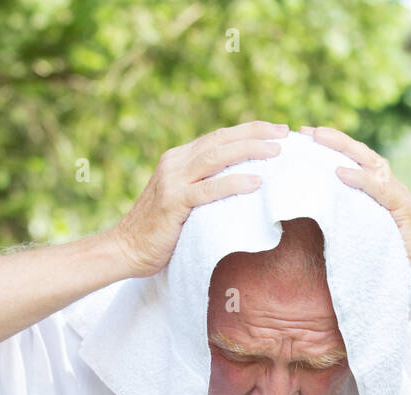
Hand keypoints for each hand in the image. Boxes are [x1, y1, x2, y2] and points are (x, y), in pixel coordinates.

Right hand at [112, 121, 289, 277]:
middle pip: (221, 140)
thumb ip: (205, 187)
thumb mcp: (185, 200)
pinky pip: (208, 189)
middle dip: (255, 134)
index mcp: (179, 158)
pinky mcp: (173, 202)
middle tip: (284, 134)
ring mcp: (172, 181)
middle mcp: (175, 163)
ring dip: (249, 151)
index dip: (249, 130)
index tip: (277, 130)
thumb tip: (243, 184)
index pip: (218, 137)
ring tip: (276, 152)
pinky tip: (256, 183)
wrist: (126, 249)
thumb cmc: (161, 231)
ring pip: (216, 157)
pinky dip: (234, 183)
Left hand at [303, 125, 410, 304]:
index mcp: (384, 192)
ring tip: (320, 138)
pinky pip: (380, 190)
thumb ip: (355, 220)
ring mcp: (399, 197)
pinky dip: (361, 179)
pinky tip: (340, 172)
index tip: (309, 138)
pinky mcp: (404, 212)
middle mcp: (393, 188)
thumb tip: (324, 215)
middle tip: (308, 130)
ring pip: (372, 163)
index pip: (359, 163)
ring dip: (344, 148)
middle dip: (335, 140)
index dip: (336, 148)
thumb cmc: (399, 261)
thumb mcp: (371, 234)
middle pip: (363, 155)